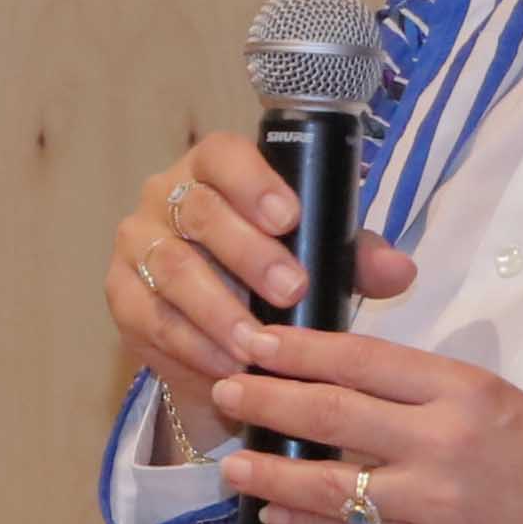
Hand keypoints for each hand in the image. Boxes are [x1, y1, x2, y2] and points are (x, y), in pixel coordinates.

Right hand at [107, 135, 419, 451]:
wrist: (219, 336)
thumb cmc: (273, 277)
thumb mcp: (320, 261)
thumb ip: (356, 259)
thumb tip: (400, 271)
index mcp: (214, 169)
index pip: (224, 156)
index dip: (255, 183)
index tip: (291, 219)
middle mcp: (166, 197)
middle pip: (199, 214)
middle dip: (247, 254)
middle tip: (290, 290)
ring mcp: (138, 244)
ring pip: (173, 269)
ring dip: (219, 310)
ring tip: (258, 345)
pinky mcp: (122, 296)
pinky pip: (154, 319)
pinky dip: (194, 346)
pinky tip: (228, 367)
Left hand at [210, 326, 522, 523]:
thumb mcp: (501, 403)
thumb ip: (428, 394)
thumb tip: (347, 382)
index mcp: (463, 390)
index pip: (362, 358)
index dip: (298, 349)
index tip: (256, 340)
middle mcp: (442, 442)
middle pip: (331, 414)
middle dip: (267, 400)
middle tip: (226, 388)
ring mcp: (432, 505)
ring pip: (329, 485)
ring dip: (271, 473)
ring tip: (234, 464)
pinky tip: (275, 516)